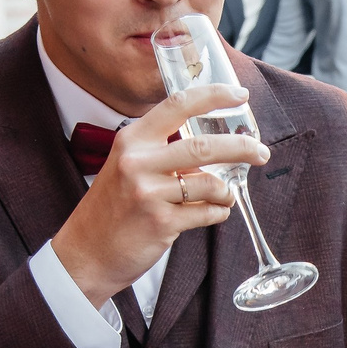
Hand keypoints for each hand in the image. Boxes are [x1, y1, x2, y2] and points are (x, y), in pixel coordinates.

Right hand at [52, 85, 265, 306]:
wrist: (85, 252)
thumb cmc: (113, 208)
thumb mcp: (127, 167)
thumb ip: (161, 152)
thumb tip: (211, 144)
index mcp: (132, 140)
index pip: (178, 105)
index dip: (214, 96)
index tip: (240, 95)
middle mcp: (138, 162)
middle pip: (204, 145)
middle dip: (242, 148)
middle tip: (261, 152)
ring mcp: (149, 193)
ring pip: (210, 183)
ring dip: (227, 191)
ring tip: (225, 196)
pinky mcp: (160, 223)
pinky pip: (206, 212)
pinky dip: (218, 213)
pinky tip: (213, 213)